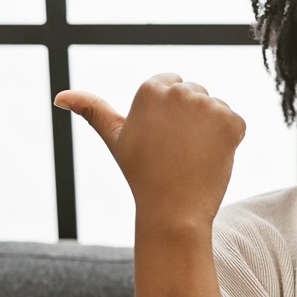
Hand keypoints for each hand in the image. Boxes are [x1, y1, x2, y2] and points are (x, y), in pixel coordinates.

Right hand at [55, 73, 246, 228]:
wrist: (172, 212)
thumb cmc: (142, 176)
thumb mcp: (115, 138)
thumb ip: (92, 110)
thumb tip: (59, 97)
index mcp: (151, 88)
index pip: (172, 85)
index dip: (170, 116)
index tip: (162, 139)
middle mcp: (180, 91)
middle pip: (197, 95)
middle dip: (191, 120)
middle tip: (177, 151)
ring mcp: (208, 105)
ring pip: (217, 109)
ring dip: (211, 131)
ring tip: (192, 156)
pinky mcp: (231, 122)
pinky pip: (236, 125)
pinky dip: (230, 142)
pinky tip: (212, 159)